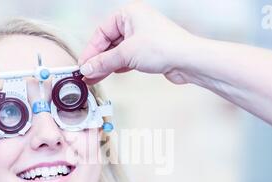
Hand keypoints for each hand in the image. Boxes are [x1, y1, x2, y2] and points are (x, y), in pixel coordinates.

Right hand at [78, 1, 196, 84]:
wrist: (188, 60)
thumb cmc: (165, 47)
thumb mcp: (127, 54)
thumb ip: (104, 62)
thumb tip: (88, 68)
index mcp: (128, 13)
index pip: (101, 32)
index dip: (91, 50)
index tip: (83, 65)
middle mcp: (135, 23)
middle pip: (109, 42)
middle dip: (98, 60)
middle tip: (86, 74)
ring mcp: (142, 37)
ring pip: (118, 52)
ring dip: (107, 65)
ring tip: (94, 78)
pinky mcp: (148, 51)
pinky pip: (127, 58)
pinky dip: (118, 66)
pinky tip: (110, 74)